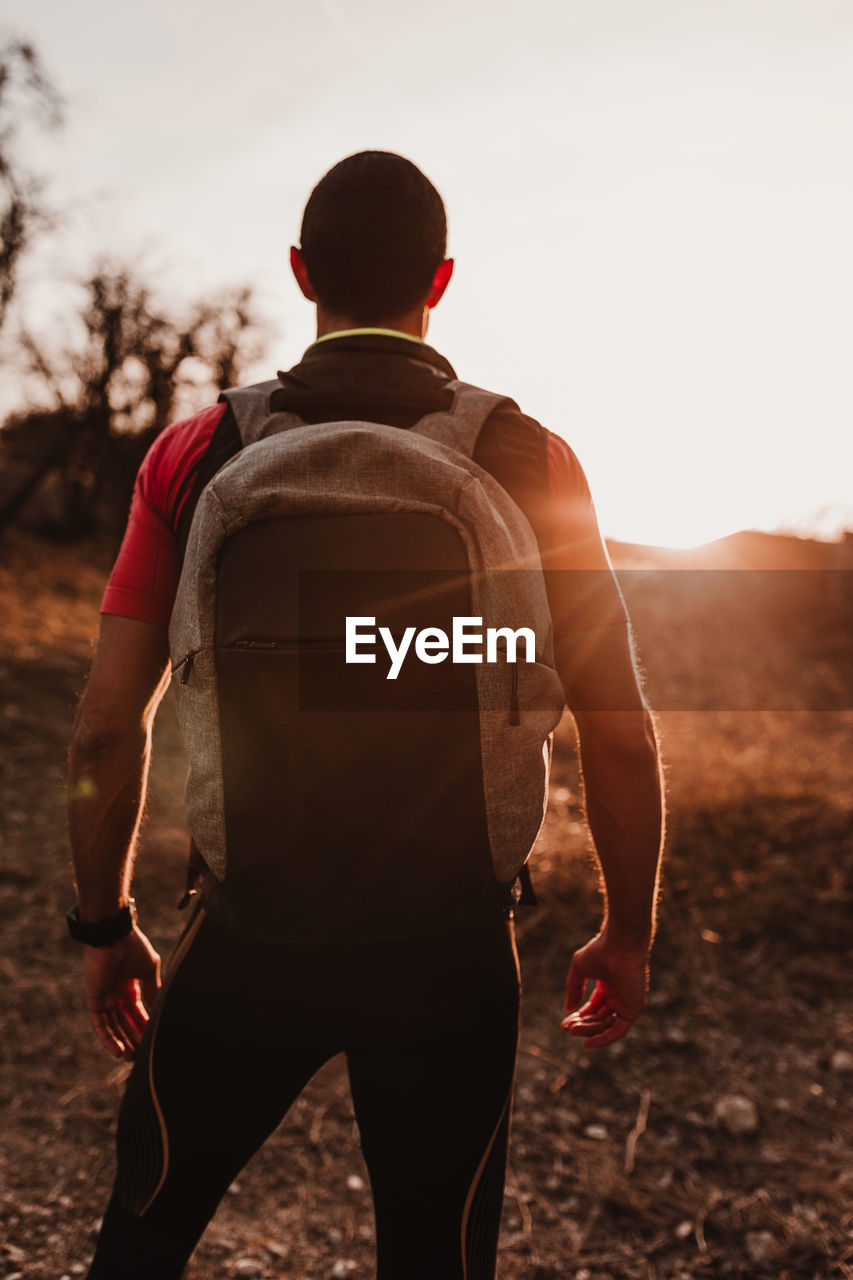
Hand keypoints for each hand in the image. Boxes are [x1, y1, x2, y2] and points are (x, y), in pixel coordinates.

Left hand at [84, 926, 161, 1059]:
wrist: (115, 936)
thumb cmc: (134, 948)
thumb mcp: (149, 971)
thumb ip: (152, 990)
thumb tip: (157, 1010)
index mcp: (129, 985)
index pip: (136, 1011)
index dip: (143, 1025)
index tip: (152, 1039)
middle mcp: (115, 993)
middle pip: (124, 1022)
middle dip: (132, 1038)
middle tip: (141, 1056)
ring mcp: (104, 997)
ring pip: (112, 1027)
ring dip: (121, 1042)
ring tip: (130, 1058)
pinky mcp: (94, 1000)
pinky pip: (100, 1024)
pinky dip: (108, 1038)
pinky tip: (118, 1051)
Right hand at [562, 929, 648, 1048]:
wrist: (619, 946)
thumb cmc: (600, 951)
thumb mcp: (579, 969)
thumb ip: (573, 988)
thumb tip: (568, 1008)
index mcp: (608, 986)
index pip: (593, 1008)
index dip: (579, 1017)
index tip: (564, 1024)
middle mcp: (618, 996)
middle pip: (599, 1018)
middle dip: (582, 1025)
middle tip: (568, 1029)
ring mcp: (626, 1003)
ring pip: (606, 1026)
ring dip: (589, 1031)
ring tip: (573, 1031)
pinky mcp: (633, 1010)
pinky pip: (618, 1030)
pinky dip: (604, 1039)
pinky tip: (589, 1043)